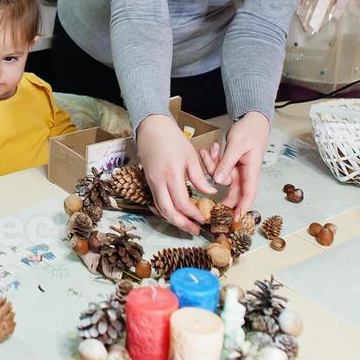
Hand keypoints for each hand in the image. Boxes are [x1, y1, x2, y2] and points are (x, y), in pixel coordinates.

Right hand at [136, 114, 215, 234]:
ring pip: (160, 209)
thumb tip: (210, 193)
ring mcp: (151, 182)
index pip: (182, 202)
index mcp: (172, 174)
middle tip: (195, 230)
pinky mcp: (149, 182)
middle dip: (182, 224)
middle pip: (168, 211)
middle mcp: (159, 181)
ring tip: (188, 226)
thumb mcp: (190, 156)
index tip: (204, 219)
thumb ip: (199, 177)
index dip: (193, 214)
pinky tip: (177, 214)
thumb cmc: (172, 139)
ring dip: (174, 220)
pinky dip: (167, 211)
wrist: (151, 128)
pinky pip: (157, 202)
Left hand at [199, 111, 268, 215]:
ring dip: (212, 166)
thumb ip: (227, 163)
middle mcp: (245, 173)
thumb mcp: (237, 145)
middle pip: (233, 191)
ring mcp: (237, 169)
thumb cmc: (250, 130)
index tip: (234, 220)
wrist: (251, 118)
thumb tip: (218, 181)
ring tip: (210, 151)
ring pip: (221, 178)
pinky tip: (211, 148)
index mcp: (251, 171)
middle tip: (207, 204)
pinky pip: (218, 168)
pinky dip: (213, 160)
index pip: (248, 195)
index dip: (242, 208)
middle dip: (220, 195)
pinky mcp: (231, 163)